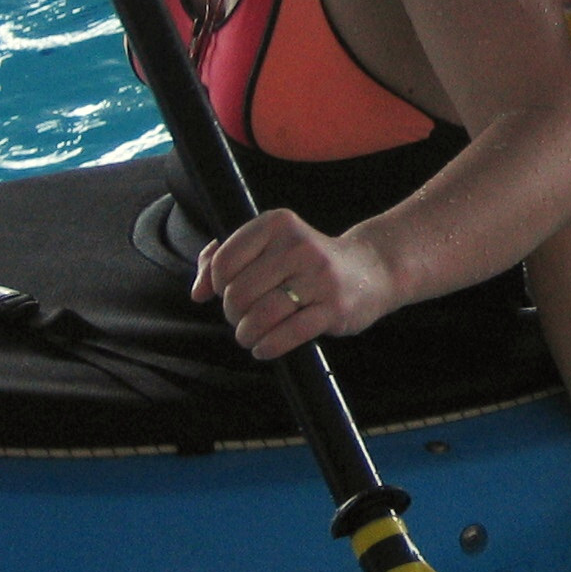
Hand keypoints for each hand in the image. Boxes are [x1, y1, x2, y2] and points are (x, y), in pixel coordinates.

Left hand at [193, 208, 393, 359]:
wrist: (372, 269)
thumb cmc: (308, 261)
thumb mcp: (270, 245)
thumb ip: (225, 257)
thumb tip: (198, 292)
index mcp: (279, 223)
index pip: (224, 261)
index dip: (216, 286)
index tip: (228, 293)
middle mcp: (299, 246)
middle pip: (239, 293)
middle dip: (232, 314)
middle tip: (242, 319)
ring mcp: (319, 278)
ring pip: (260, 316)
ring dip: (246, 334)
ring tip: (250, 336)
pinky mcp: (334, 308)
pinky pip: (287, 334)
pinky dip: (267, 347)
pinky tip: (264, 347)